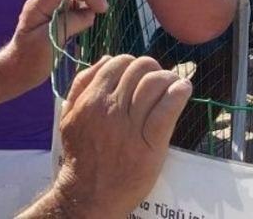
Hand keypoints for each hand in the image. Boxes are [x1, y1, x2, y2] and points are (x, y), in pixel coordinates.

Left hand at [6, 0, 109, 88]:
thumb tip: (90, 13)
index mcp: (40, 4)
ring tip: (102, 2)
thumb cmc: (30, 61)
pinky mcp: (55, 11)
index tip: (101, 10)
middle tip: (104, 7)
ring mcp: (49, 3)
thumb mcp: (50, 43)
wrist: (16, 71)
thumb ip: (70, 23)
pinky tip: (95, 6)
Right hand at [50, 55, 191, 217]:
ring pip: (155, 83)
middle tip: (159, 81)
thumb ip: (81, 85)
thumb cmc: (81, 155)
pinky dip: (180, 92)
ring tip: (173, 86)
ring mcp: (130, 127)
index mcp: (90, 101)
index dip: (134, 64)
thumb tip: (106, 58)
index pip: (119, 62)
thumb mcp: (69, 117)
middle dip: (153, 69)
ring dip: (169, 79)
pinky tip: (183, 90)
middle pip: (140, 69)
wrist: (89, 195)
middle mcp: (109, 110)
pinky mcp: (151, 143)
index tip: (141, 75)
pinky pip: (168, 107)